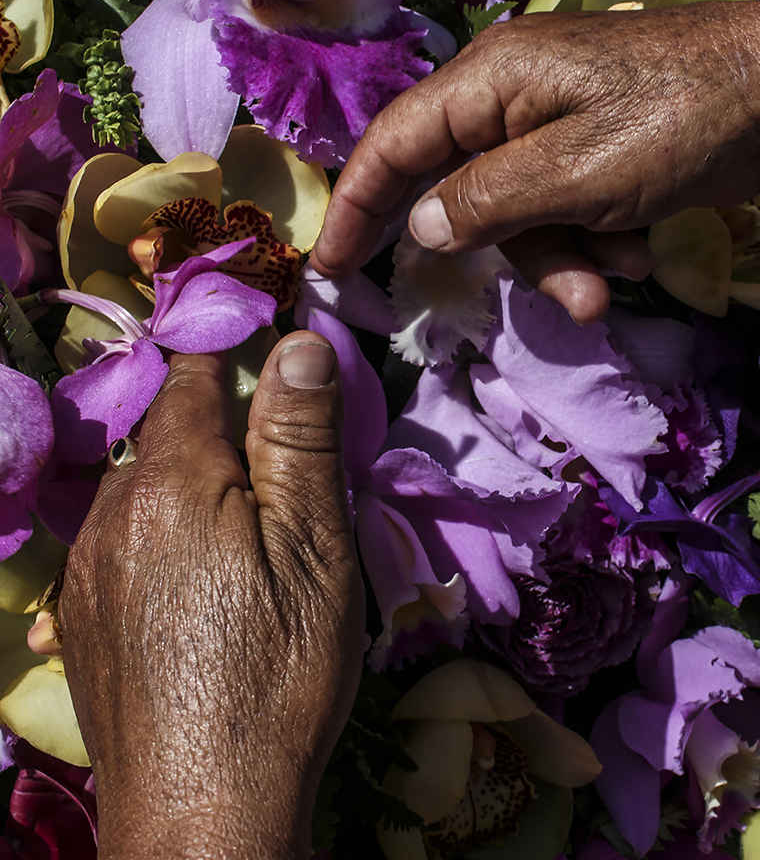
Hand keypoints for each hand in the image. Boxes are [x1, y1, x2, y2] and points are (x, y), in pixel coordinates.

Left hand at [59, 336, 364, 859]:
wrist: (204, 811)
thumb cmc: (278, 671)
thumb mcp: (314, 549)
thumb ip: (300, 440)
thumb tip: (298, 342)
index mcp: (176, 482)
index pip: (193, 378)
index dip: (221, 341)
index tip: (245, 318)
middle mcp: (114, 512)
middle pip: (165, 436)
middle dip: (214, 429)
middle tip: (270, 467)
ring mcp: (86, 567)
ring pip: (138, 491)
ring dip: (184, 487)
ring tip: (235, 537)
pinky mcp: (77, 617)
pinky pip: (116, 544)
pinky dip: (155, 536)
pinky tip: (187, 584)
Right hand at [311, 0, 759, 322]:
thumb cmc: (680, 120)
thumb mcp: (576, 173)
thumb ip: (489, 203)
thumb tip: (423, 228)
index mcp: (489, 84)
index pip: (393, 144)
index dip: (354, 204)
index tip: (329, 265)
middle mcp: (506, 99)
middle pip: (456, 188)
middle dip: (496, 251)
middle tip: (514, 294)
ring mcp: (547, 125)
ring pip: (513, 214)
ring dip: (560, 259)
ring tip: (613, 279)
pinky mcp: (584, 150)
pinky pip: (556, 209)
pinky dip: (588, 242)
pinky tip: (635, 250)